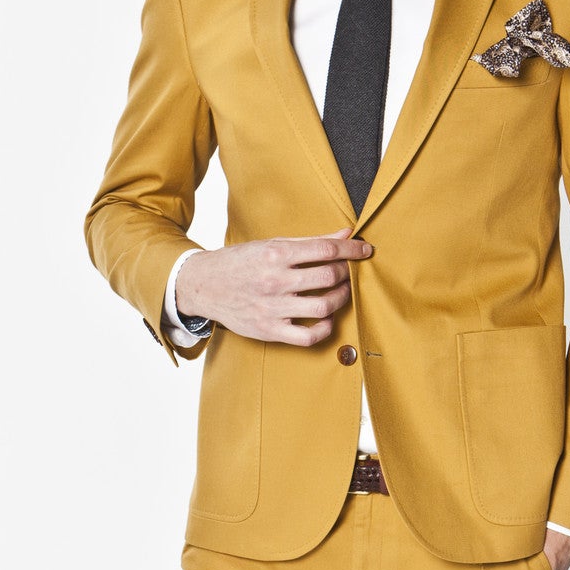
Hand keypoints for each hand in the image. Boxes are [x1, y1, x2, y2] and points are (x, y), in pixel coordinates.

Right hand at [176, 227, 372, 344]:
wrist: (204, 285)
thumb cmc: (241, 263)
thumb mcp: (272, 245)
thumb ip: (310, 242)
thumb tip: (346, 233)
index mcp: (275, 254)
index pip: (326, 249)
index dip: (352, 249)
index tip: (365, 250)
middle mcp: (275, 280)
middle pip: (329, 276)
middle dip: (346, 272)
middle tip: (349, 271)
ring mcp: (273, 308)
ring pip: (323, 306)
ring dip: (341, 298)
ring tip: (340, 292)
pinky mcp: (270, 330)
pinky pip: (308, 336)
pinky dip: (325, 328)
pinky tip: (326, 318)